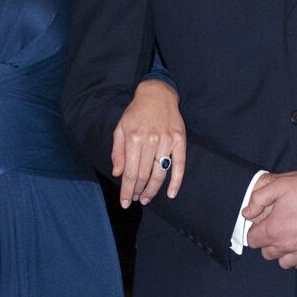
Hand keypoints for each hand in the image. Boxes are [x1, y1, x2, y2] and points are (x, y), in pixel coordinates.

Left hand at [112, 79, 185, 207]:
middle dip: (139, 191)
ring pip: (160, 173)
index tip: (125, 202)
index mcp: (134, 138)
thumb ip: (118, 151)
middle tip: (136, 199)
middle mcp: (150, 140)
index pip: (130, 172)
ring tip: (147, 198)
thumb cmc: (136, 112)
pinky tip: (171, 193)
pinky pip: (179, 165)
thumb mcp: (120, 128)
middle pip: (144, 175)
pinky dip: (176, 181)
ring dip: (153, 190)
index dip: (127, 190)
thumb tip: (117, 173)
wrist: (157, 94)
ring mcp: (166, 141)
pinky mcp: (179, 140)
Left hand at [243, 168, 296, 273]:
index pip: (253, 240)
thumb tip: (247, 213)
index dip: (254, 231)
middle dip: (268, 243)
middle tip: (275, 231)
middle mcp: (288, 245)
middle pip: (268, 254)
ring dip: (284, 254)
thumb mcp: (280, 184)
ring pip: (286, 263)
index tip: (261, 225)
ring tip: (289, 241)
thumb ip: (258, 199)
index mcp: (274, 229)